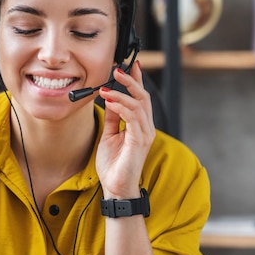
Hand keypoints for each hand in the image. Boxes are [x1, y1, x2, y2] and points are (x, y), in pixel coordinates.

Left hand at [96, 61, 155, 198]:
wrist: (116, 188)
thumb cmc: (114, 166)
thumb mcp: (109, 136)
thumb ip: (113, 119)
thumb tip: (110, 100)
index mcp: (140, 126)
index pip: (140, 99)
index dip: (136, 81)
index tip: (129, 65)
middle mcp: (146, 128)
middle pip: (143, 97)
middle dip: (131, 80)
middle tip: (117, 69)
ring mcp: (145, 134)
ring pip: (138, 105)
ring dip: (122, 92)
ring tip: (108, 84)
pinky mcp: (139, 141)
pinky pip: (133, 117)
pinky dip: (121, 106)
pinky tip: (111, 100)